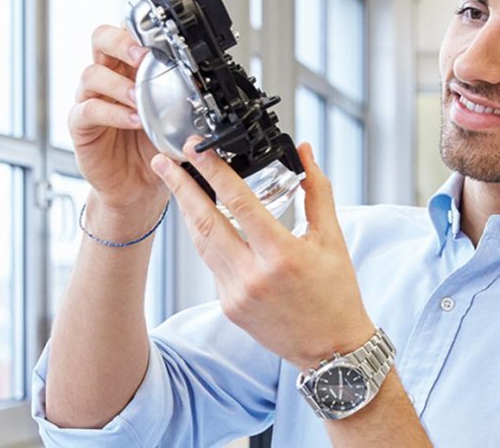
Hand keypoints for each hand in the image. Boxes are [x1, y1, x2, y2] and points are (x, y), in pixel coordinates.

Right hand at [71, 25, 167, 212]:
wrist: (139, 185)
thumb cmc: (153, 146)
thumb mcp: (176, 119)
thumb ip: (183, 99)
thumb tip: (206, 87)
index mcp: (129, 68)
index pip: (127, 32)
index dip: (139, 27)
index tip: (161, 34)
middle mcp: (108, 77)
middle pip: (101, 39)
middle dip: (122, 42)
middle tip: (143, 56)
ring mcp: (91, 98)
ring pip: (91, 74)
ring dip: (119, 84)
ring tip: (139, 99)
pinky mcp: (81, 125)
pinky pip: (88, 110)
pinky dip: (112, 112)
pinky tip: (132, 120)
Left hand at [148, 140, 376, 367]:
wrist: (331, 350)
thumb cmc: (336, 295)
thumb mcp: (332, 239)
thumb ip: (316, 191)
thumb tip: (305, 153)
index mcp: (281, 255)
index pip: (238, 202)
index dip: (214, 172)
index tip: (196, 150)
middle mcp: (253, 276)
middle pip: (204, 221)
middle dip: (179, 187)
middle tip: (163, 161)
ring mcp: (236, 293)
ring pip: (202, 243)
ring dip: (187, 211)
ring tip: (176, 184)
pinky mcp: (228, 306)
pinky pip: (212, 264)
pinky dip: (207, 239)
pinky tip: (204, 221)